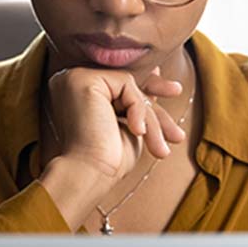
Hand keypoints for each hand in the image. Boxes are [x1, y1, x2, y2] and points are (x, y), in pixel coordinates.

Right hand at [45, 65, 186, 184]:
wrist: (90, 175)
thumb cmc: (109, 158)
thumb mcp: (130, 123)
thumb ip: (137, 99)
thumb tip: (156, 72)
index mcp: (78, 91)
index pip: (120, 86)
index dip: (147, 95)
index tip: (174, 93)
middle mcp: (71, 79)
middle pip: (126, 85)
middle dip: (154, 106)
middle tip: (176, 126)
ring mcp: (75, 77)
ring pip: (129, 86)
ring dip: (150, 118)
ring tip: (159, 147)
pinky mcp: (82, 79)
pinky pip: (126, 84)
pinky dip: (138, 110)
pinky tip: (138, 132)